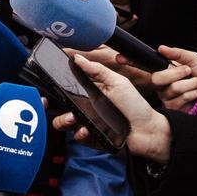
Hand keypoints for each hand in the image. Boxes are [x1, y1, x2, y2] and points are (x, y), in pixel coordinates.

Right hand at [53, 53, 172, 162]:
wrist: (147, 130)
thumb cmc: (135, 106)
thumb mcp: (117, 82)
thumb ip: (97, 70)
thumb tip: (78, 58)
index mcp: (91, 91)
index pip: (68, 86)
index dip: (57, 85)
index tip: (49, 81)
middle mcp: (86, 107)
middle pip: (60, 105)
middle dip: (50, 104)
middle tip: (52, 101)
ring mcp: (87, 122)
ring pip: (63, 122)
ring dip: (63, 120)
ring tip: (72, 117)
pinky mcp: (91, 138)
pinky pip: (77, 136)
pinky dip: (79, 134)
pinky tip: (86, 130)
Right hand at [152, 45, 196, 112]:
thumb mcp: (192, 58)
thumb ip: (177, 53)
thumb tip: (161, 48)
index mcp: (163, 75)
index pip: (155, 73)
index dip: (172, 71)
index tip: (187, 68)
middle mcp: (162, 88)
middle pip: (159, 80)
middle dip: (180, 74)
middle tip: (192, 73)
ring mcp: (168, 99)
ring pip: (174, 88)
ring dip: (192, 84)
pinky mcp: (175, 109)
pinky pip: (181, 99)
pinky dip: (194, 93)